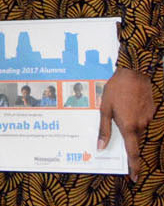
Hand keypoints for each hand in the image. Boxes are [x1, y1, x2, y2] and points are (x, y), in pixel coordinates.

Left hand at [98, 66, 155, 180]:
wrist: (134, 74)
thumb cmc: (116, 90)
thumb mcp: (104, 109)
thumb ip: (104, 129)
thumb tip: (101, 146)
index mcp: (129, 127)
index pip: (133, 153)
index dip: (134, 166)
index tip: (134, 178)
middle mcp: (141, 126)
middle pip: (134, 141)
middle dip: (128, 143)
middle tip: (118, 132)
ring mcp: (148, 119)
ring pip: (138, 129)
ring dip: (130, 127)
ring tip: (120, 113)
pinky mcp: (151, 112)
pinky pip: (141, 120)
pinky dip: (134, 118)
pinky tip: (126, 107)